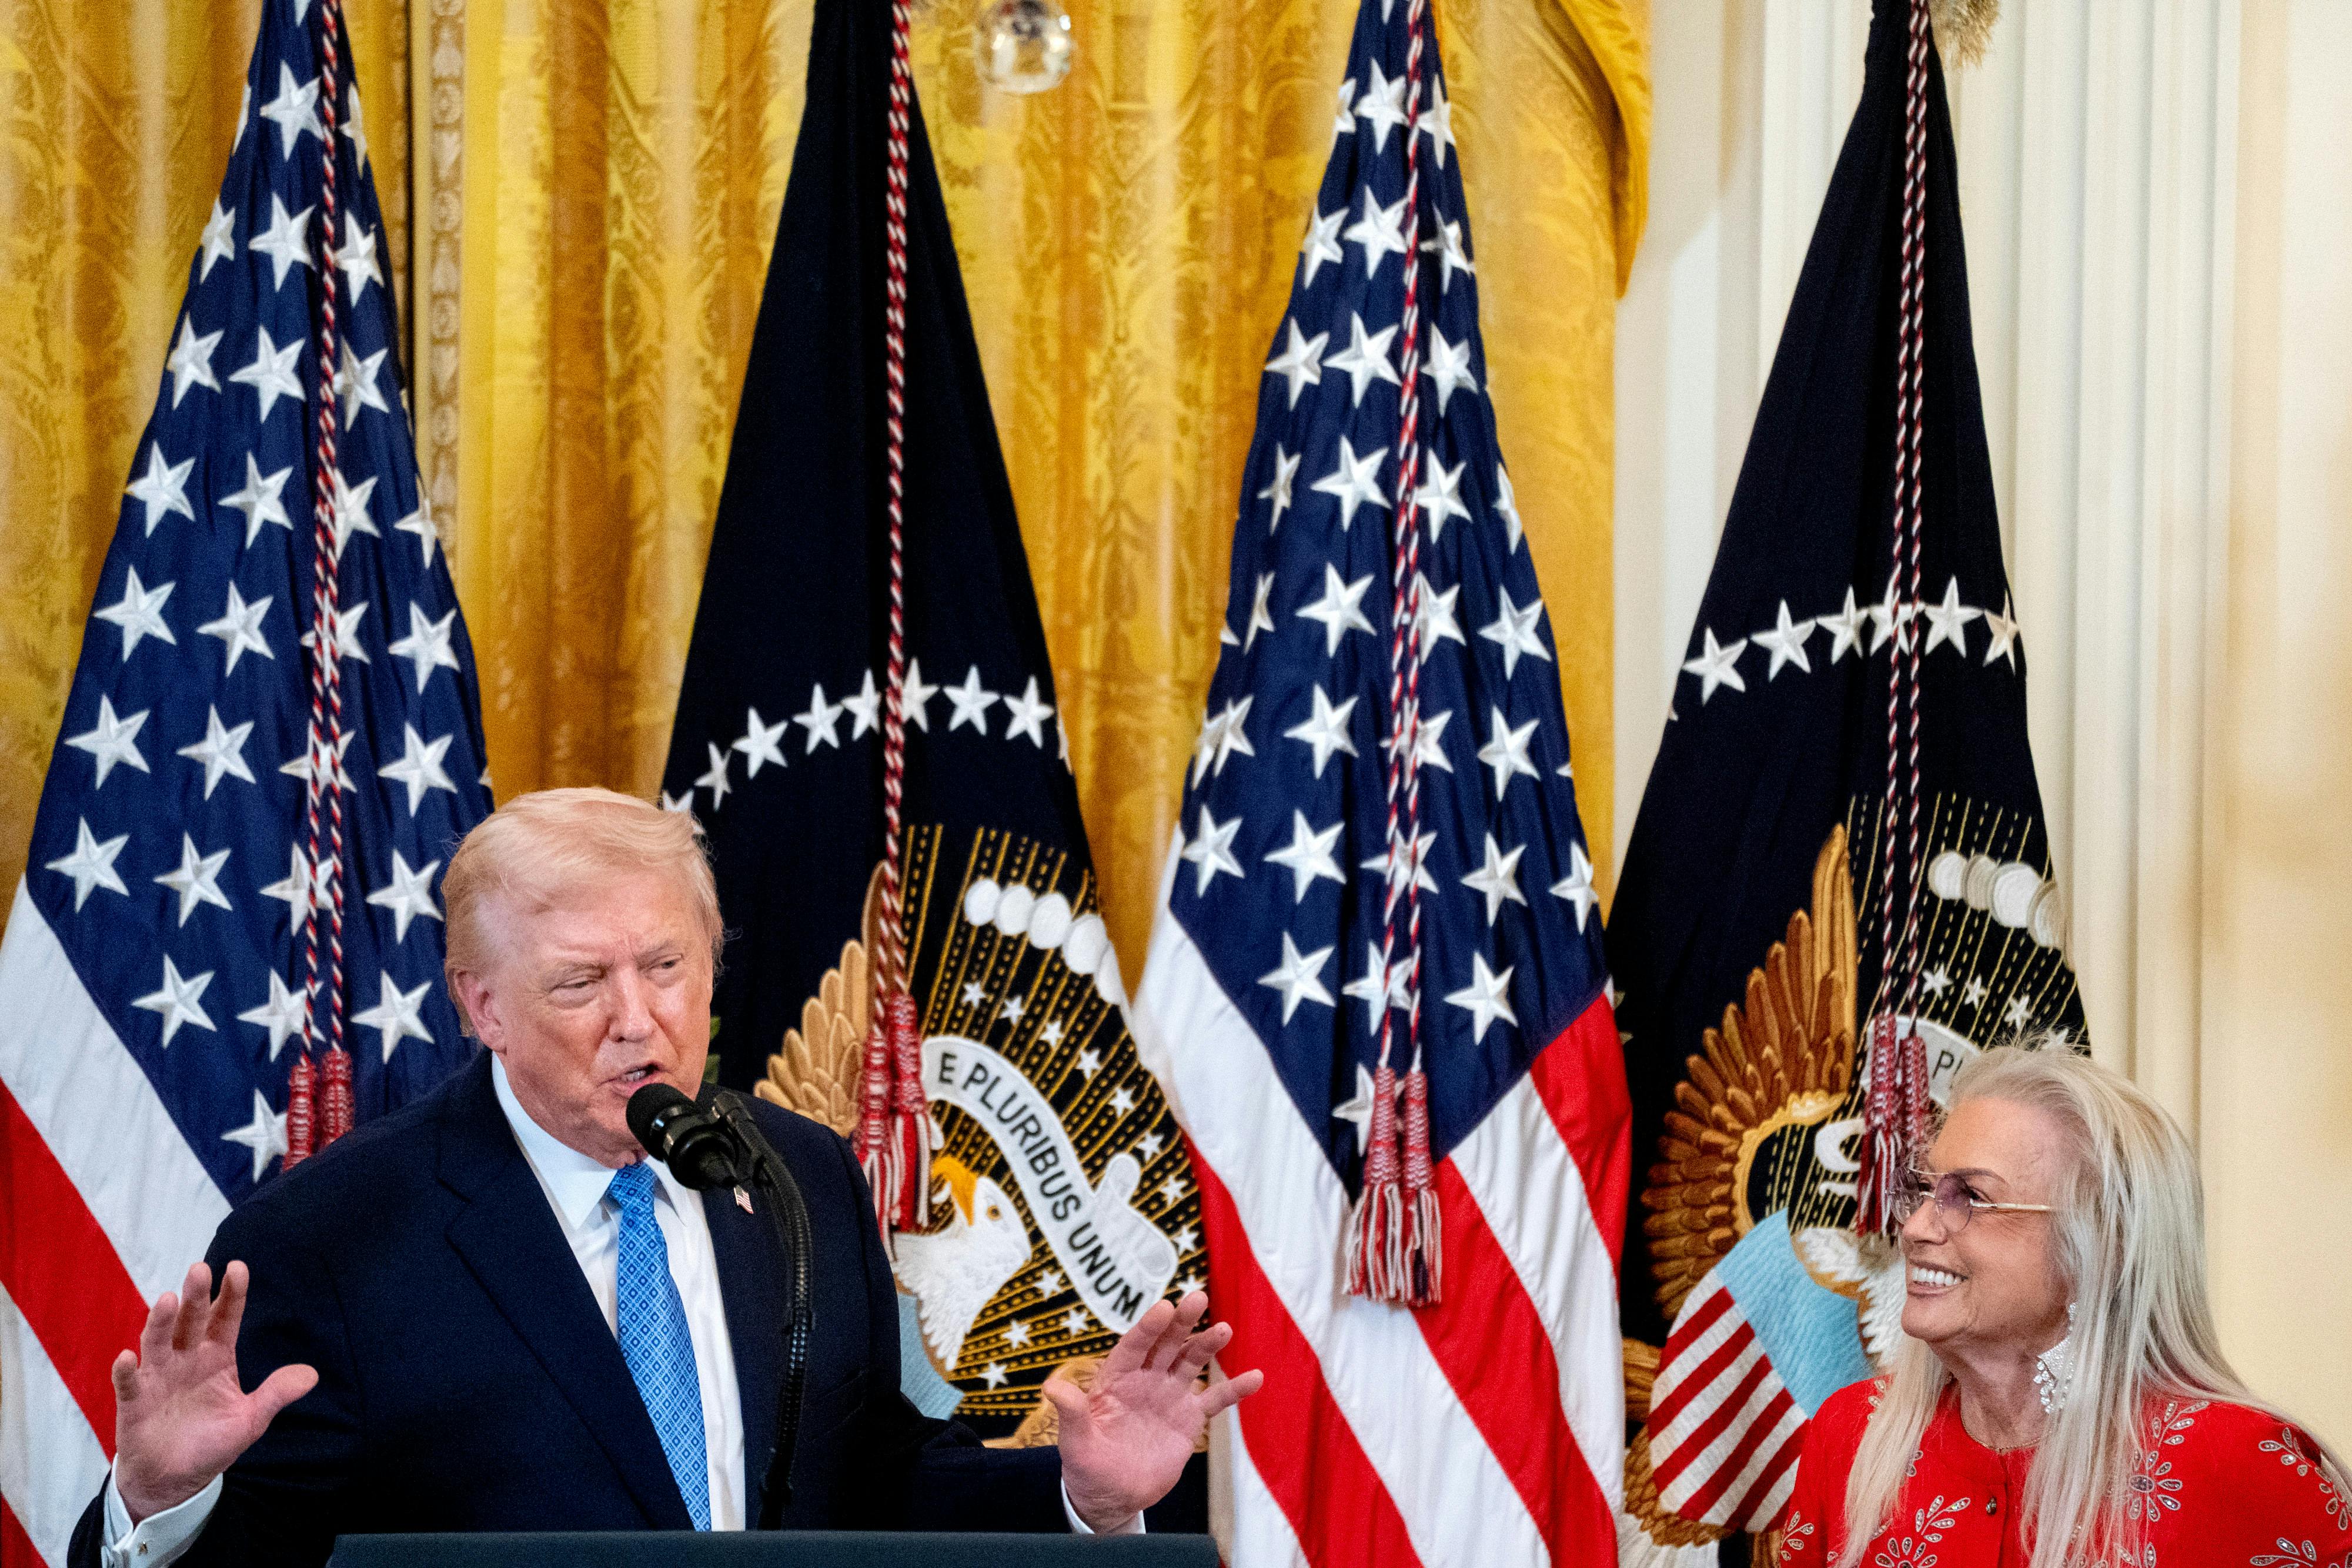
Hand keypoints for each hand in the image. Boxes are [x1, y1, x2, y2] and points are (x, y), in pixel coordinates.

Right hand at [111, 1261, 316, 1523]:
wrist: (174, 1481)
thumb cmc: (211, 1443)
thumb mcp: (250, 1420)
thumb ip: (275, 1394)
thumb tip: (312, 1374)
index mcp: (216, 1357)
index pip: (225, 1318)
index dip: (231, 1294)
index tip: (238, 1268)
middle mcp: (186, 1359)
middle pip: (191, 1322)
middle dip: (195, 1296)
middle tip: (199, 1268)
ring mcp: (158, 1378)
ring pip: (158, 1343)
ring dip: (161, 1322)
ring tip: (168, 1300)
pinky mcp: (134, 1403)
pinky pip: (129, 1384)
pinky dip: (126, 1371)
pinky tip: (127, 1357)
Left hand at [1047, 1290, 1263, 1531]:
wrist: (1113, 1495)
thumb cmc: (1087, 1466)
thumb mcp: (1075, 1442)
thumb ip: (1070, 1413)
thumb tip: (1050, 1386)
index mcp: (1116, 1380)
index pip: (1133, 1346)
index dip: (1148, 1327)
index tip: (1163, 1307)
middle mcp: (1145, 1380)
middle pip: (1165, 1344)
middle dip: (1181, 1322)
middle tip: (1197, 1298)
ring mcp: (1169, 1396)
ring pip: (1191, 1362)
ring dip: (1207, 1344)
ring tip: (1224, 1329)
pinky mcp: (1189, 1418)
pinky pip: (1215, 1399)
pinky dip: (1235, 1389)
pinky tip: (1255, 1376)